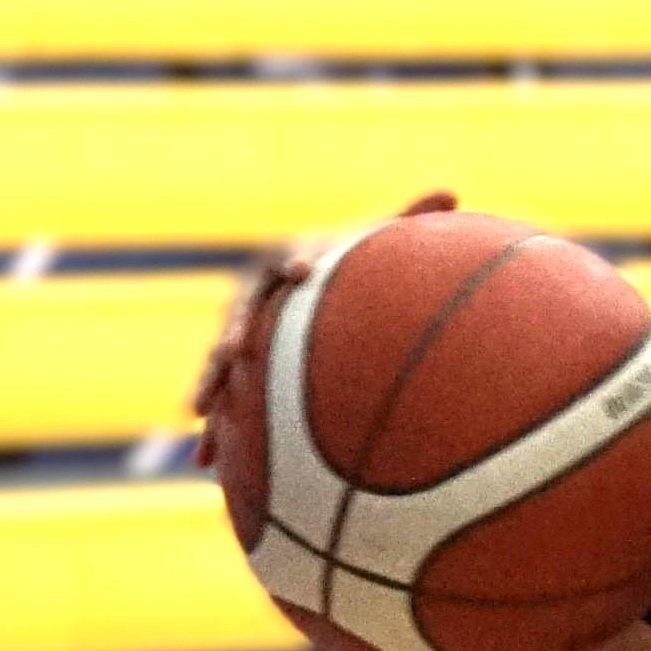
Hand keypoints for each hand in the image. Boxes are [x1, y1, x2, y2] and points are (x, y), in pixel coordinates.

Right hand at [189, 191, 458, 430]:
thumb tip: (452, 189)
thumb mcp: (371, 244)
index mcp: (287, 259)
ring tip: (198, 410)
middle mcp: (256, 297)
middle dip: (235, 329)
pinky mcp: (235, 374)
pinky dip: (214, 431)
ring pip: (218, 361)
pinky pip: (222, 401)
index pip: (290, 253)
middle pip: (240, 311)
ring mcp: (240, 335)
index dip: (296, 259)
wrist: (299, 285)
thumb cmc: (343, 267)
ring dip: (209, 383)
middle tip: (235, 348)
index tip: (303, 268)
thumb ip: (407, 219)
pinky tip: (206, 461)